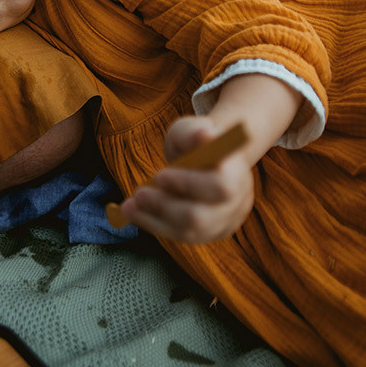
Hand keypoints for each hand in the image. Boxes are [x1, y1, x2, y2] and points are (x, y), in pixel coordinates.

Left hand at [120, 116, 254, 243]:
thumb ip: (193, 133)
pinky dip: (154, 224)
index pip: (220, 186)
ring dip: (154, 218)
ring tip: (129, 205)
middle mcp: (235, 201)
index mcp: (236, 172)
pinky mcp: (209, 233)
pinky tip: (134, 212)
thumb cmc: (198, 145)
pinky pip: (180, 236)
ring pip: (189, 231)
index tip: (159, 175)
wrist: (211, 164)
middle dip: (165, 206)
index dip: (189, 184)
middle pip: (201, 216)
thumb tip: (204, 135)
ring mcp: (224, 221)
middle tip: (139, 193)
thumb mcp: (192, 130)